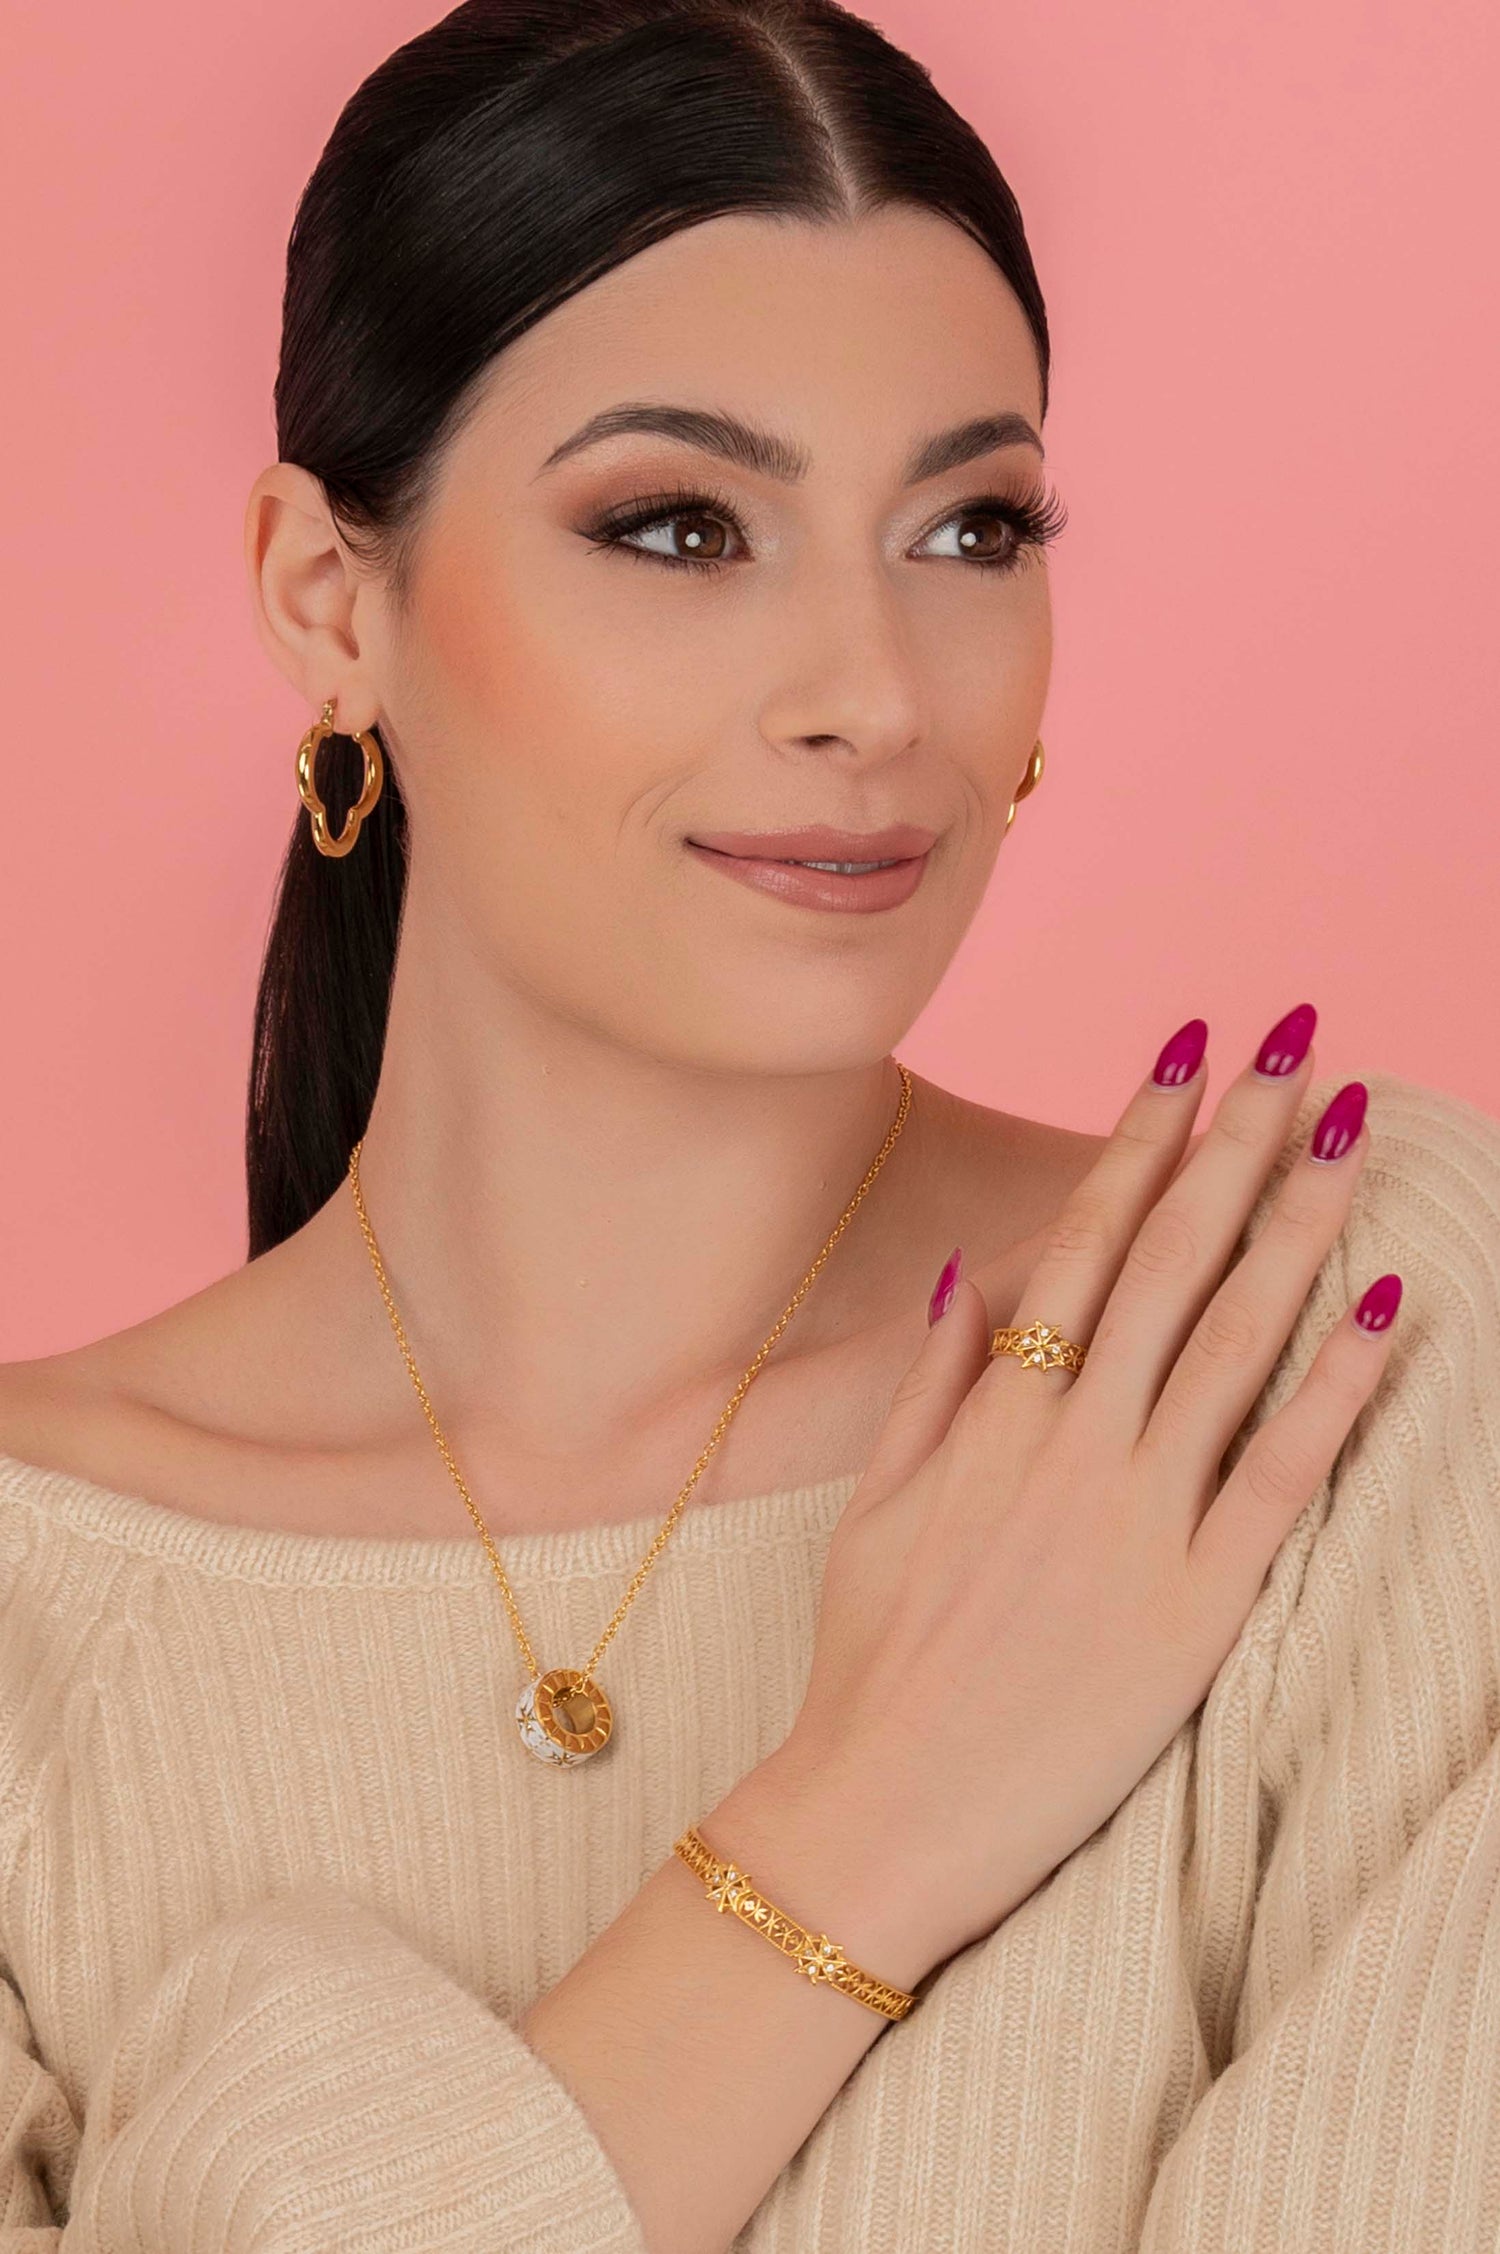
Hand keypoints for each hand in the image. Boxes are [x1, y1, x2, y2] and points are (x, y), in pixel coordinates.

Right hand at [776, 1013, 1395, 1976]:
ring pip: (1236, 1340)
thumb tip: (972, 1273)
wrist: (880, 1814)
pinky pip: (1283, 1478)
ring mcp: (1138, 1520)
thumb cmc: (870, 1660)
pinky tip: (1387, 1312)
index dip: (1141, 1135)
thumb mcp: (873, 1507)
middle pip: (1175, 1261)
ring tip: (1353, 1131)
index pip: (1086, 1239)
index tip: (1190, 1051)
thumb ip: (929, 1387)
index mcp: (995, 1413)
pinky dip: (1338, 1390)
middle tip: (1297, 1047)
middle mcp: (1072, 1444)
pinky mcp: (1197, 1607)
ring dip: (1299, 1224)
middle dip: (1239, 1142)